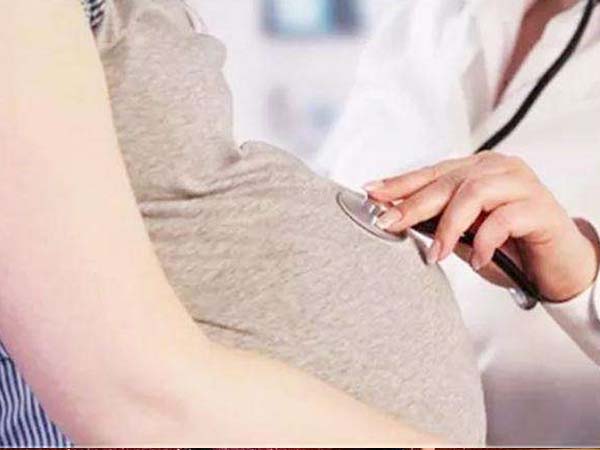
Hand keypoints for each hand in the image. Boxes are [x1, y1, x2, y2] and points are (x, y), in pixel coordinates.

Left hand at [364, 153, 599, 301]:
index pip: (432, 173)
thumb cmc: (511, 249)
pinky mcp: (540, 207)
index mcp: (477, 170)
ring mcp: (521, 184)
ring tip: (436, 254)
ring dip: (448, 226)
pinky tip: (478, 259)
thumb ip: (437, 224)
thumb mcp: (465, 237)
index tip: (371, 192)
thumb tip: (395, 218)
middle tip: (388, 224)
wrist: (558, 267)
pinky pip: (504, 218)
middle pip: (447, 181)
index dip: (400, 183)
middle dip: (412, 204)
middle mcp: (498, 169)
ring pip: (473, 193)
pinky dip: (485, 241)